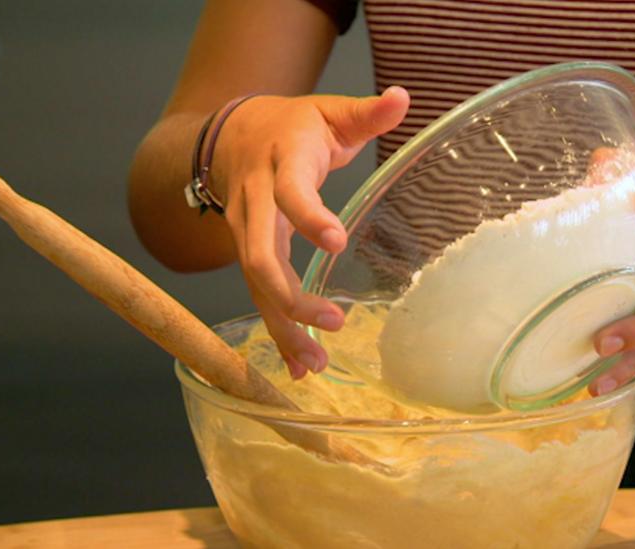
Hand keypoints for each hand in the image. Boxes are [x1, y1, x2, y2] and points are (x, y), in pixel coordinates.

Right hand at [210, 87, 409, 378]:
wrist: (231, 134)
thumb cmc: (292, 127)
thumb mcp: (328, 111)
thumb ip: (366, 112)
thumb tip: (403, 97)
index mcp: (280, 163)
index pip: (289, 193)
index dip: (308, 217)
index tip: (336, 241)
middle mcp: (255, 203)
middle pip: (261, 256)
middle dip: (292, 295)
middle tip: (335, 322)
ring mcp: (244, 232)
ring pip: (256, 286)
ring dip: (283, 326)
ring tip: (315, 362)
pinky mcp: (246, 253)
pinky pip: (257, 296)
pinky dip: (276, 331)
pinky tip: (298, 366)